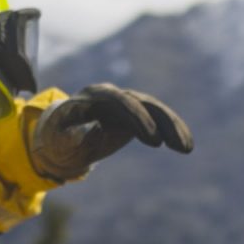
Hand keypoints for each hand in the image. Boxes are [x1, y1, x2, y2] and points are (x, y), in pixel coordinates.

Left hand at [29, 84, 193, 180]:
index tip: (154, 140)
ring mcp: (126, 104)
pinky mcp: (134, 115)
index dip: (139, 118)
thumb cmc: (56, 137)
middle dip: (163, 123)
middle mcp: (114, 95)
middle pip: (144, 103)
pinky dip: (172, 131)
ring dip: (173, 127)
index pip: (122, 101)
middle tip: (178, 146)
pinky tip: (185, 145)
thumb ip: (70, 134)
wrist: (59, 133)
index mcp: (95, 96)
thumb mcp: (57, 138)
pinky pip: (157, 120)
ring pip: (155, 110)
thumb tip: (92, 130)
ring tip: (187, 148)